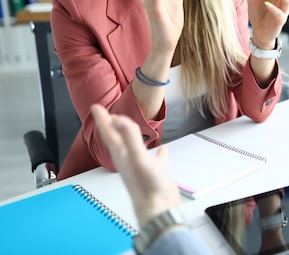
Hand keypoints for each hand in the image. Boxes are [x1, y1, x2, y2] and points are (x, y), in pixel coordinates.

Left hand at [91, 104, 179, 226]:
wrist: (158, 210)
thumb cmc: (147, 187)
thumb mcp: (138, 158)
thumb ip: (130, 138)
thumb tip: (120, 119)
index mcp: (122, 155)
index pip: (109, 132)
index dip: (103, 119)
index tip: (96, 107)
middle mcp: (129, 160)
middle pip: (117, 138)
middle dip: (112, 125)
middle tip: (108, 114)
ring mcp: (141, 167)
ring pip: (133, 148)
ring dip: (131, 137)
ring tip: (131, 128)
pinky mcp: (154, 174)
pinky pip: (155, 160)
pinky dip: (158, 154)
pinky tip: (163, 150)